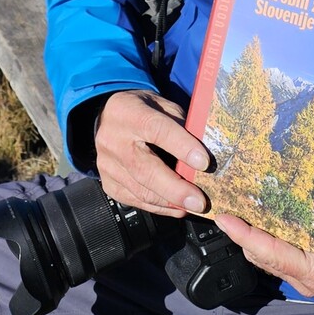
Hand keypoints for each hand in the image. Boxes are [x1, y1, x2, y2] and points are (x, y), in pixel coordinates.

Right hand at [93, 89, 211, 217]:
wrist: (106, 118)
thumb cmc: (142, 111)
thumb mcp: (162, 106)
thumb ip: (181, 125)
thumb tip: (207, 151)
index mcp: (129, 112)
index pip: (157, 130)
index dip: (182, 147)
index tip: (204, 163)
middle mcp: (113, 139)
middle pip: (145, 169)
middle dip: (175, 189)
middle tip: (199, 201)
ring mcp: (107, 164)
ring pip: (140, 190)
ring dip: (170, 202)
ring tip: (194, 206)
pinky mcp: (107, 183)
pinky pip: (134, 200)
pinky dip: (159, 207)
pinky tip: (177, 208)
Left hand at [214, 197, 313, 296]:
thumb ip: (308, 205)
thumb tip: (275, 183)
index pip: (272, 253)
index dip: (245, 235)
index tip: (224, 219)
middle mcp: (307, 282)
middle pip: (261, 258)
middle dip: (241, 235)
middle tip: (224, 210)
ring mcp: (301, 284)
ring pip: (263, 261)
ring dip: (247, 239)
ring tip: (233, 214)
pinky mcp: (297, 279)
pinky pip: (271, 261)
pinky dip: (259, 243)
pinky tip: (250, 224)